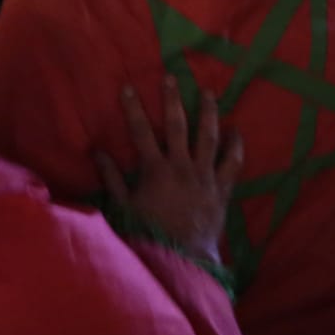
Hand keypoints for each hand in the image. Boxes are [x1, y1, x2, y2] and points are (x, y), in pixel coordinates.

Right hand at [94, 80, 242, 265]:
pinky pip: (232, 164)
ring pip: (208, 138)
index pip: (141, 131)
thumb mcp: (123, 206)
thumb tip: (98, 152)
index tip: (128, 87)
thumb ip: (111, 178)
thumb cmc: (149, 232)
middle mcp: (181, 166)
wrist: (182, 257)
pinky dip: (235, 146)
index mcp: (155, 169)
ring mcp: (204, 176)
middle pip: (177, 126)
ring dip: (207, 113)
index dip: (133, 108)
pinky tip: (236, 130)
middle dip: (172, 100)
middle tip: (171, 77)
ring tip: (208, 92)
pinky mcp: (221, 189)